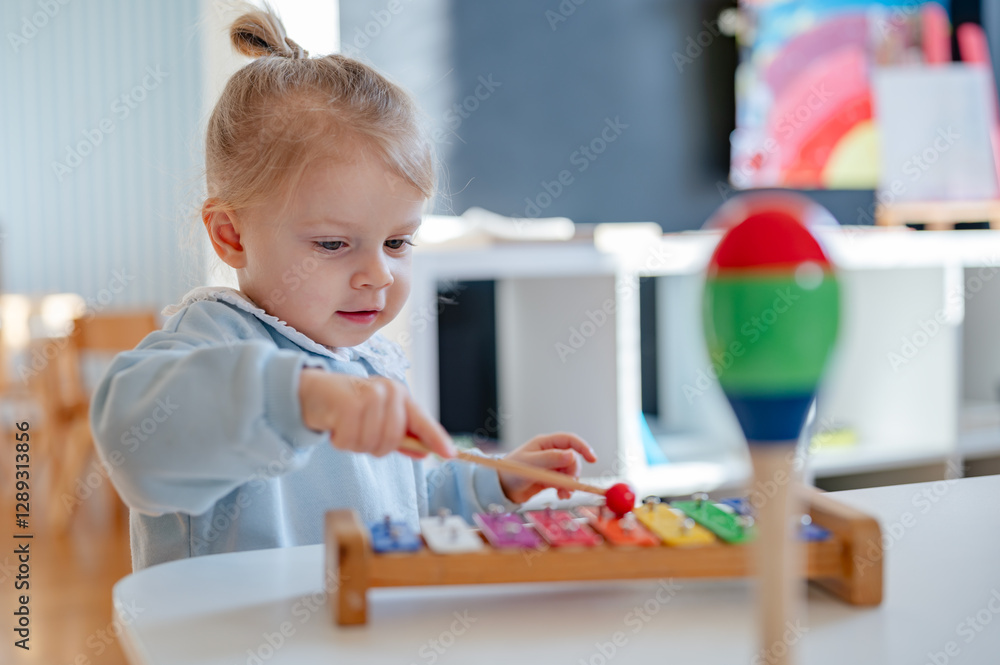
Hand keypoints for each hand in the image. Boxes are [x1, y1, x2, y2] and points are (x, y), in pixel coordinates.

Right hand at [298, 369, 454, 458]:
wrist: (312, 391)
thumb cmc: (347, 405)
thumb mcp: (377, 418)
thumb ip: (401, 436)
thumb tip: (424, 452)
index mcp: (399, 395)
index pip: (422, 421)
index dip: (437, 439)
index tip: (450, 454)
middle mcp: (388, 392)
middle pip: (393, 441)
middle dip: (375, 446)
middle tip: (359, 431)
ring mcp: (370, 397)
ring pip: (372, 444)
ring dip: (355, 444)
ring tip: (347, 426)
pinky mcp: (349, 405)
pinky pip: (351, 442)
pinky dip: (341, 441)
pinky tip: (336, 426)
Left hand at [498, 432, 595, 502]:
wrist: (500, 489)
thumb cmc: (510, 471)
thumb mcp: (531, 464)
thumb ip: (551, 459)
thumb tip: (572, 455)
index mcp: (545, 443)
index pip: (569, 441)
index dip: (583, 448)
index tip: (592, 459)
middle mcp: (549, 453)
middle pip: (572, 460)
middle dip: (573, 472)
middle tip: (569, 484)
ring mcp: (549, 467)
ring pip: (569, 472)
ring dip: (569, 483)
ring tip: (564, 494)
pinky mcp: (548, 479)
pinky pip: (563, 482)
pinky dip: (565, 489)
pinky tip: (561, 495)